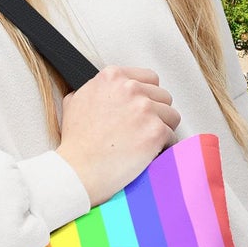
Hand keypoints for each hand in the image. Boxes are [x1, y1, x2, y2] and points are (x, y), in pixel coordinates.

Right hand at [55, 65, 180, 205]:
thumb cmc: (76, 142)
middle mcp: (130, 89)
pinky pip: (172, 136)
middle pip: (163, 96)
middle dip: (156, 113)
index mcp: (112, 77)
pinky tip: (149, 153)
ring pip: (171, 115)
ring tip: (145, 142)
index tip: (141, 109)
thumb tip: (102, 91)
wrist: (78, 169)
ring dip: (162, 129)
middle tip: (142, 129)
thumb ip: (94, 90)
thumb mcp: (75, 102)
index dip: (146, 96)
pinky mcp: (155, 131)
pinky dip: (163, 147)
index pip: (149, 78)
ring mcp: (144, 109)